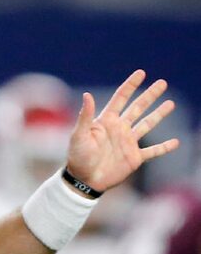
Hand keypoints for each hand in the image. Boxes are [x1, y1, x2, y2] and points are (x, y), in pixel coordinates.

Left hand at [66, 69, 178, 191]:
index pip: (121, 98)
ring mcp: (128, 142)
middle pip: (138, 107)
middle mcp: (119, 129)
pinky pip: (153, 151)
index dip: (131, 85)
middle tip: (162, 83)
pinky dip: (164, 147)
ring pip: (147, 124)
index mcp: (106, 121)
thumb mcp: (79, 135)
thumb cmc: (78, 157)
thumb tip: (87, 94)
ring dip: (159, 114)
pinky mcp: (134, 158)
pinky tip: (175, 142)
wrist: (84, 180)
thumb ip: (86, 116)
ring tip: (170, 103)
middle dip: (150, 95)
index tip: (141, 73)